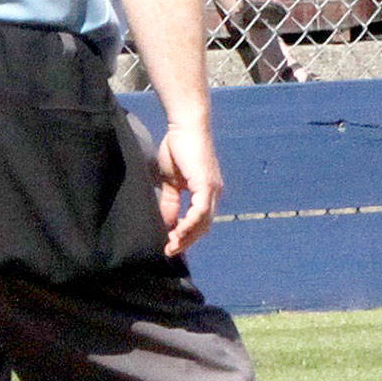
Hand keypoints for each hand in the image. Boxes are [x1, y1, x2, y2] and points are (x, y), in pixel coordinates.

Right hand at [155, 118, 222, 254]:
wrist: (185, 128)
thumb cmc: (177, 150)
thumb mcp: (171, 182)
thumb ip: (171, 202)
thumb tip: (167, 222)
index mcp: (207, 193)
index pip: (200, 222)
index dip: (186, 236)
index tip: (170, 247)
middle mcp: (214, 194)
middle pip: (204, 227)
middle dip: (187, 242)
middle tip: (169, 252)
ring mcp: (213, 190)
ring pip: (204, 222)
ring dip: (187, 237)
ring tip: (171, 246)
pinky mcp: (207, 185)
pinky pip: (200, 211)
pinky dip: (189, 223)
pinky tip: (178, 232)